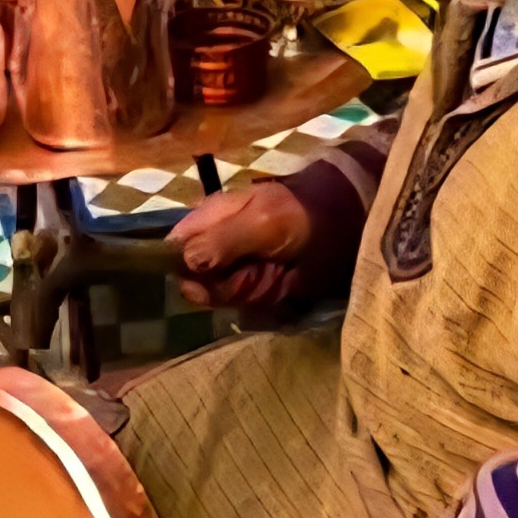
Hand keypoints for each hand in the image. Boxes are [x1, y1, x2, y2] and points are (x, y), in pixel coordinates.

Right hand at [170, 177, 323, 318]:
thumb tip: (185, 263)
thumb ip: (222, 240)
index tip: (198, 279)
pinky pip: (243, 304)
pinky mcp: (255, 289)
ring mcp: (235, 270)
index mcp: (208, 220)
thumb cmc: (298, 214)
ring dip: (244, 291)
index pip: (173, 248)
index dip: (179, 266)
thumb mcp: (261, 220)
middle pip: (194, 280)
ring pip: (219, 296)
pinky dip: (259, 299)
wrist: (344, 223)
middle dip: (218, 286)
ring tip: (271, 273)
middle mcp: (216, 247)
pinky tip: (277, 284)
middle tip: (246, 275)